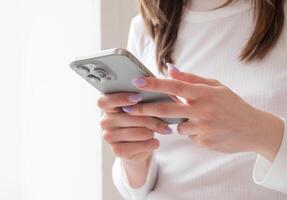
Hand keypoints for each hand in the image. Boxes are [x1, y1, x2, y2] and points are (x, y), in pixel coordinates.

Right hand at [97, 93, 171, 163]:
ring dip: (154, 131)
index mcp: (107, 107)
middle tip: (166, 120)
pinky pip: (140, 145)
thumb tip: (152, 91)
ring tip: (161, 130)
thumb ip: (140, 99)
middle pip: (130, 117)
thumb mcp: (140, 108)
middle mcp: (105, 121)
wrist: (138, 146)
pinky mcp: (117, 150)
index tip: (138, 98)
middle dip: (152, 118)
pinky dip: (152, 143)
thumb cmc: (141, 120)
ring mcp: (109, 137)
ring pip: (139, 132)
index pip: (104, 101)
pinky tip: (154, 141)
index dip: (120, 99)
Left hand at [121, 64, 284, 160]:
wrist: (253, 129)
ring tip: (201, 119)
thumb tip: (170, 70)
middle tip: (127, 107)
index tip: (137, 82)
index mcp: (205, 93)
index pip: (174, 87)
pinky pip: (188, 135)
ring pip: (178, 125)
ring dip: (180, 122)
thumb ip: (192, 79)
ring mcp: (203, 128)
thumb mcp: (216, 87)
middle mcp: (202, 110)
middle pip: (166, 109)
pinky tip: (207, 128)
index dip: (154, 84)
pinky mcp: (203, 142)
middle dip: (144, 109)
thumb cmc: (232, 105)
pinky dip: (192, 131)